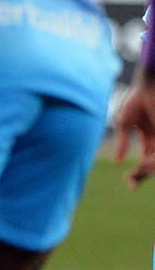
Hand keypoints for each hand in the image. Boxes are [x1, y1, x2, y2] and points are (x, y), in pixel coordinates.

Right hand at [114, 68, 154, 186]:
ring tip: (139, 166)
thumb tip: (119, 161)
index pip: (146, 158)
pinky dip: (152, 161)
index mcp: (150, 134)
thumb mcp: (124, 122)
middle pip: (153, 165)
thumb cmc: (136, 98)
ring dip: (148, 169)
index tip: (129, 184)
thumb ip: (122, 141)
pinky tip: (142, 161)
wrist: (149, 85)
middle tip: (130, 184)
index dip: (138, 173)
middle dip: (142, 176)